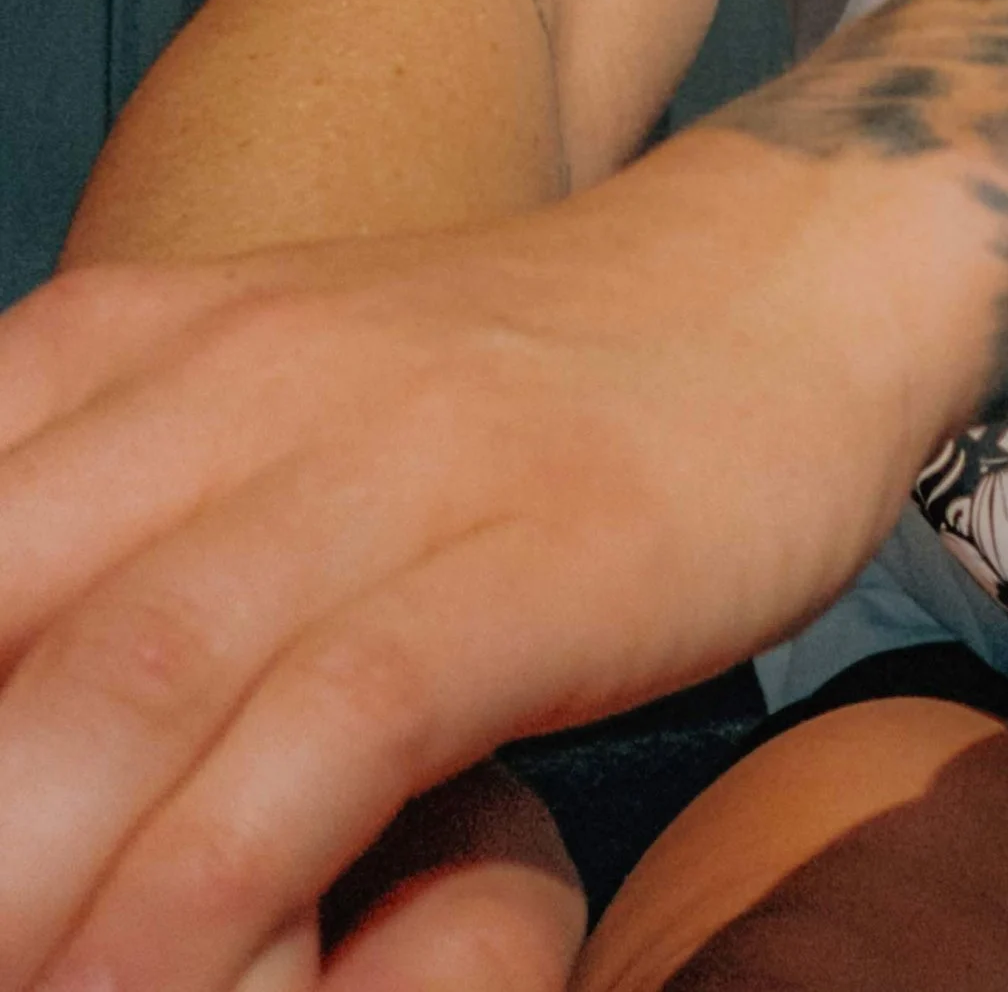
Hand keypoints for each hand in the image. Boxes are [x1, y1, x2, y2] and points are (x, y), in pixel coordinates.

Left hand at [0, 134, 976, 991]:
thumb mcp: (259, 409)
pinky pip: (338, 726)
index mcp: (140, 343)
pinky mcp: (541, 549)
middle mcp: (241, 378)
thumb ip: (101, 517)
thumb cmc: (502, 387)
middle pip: (0, 618)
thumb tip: (11, 717)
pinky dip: (215, 884)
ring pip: (133, 676)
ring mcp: (397, 456)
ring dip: (25, 880)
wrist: (781, 270)